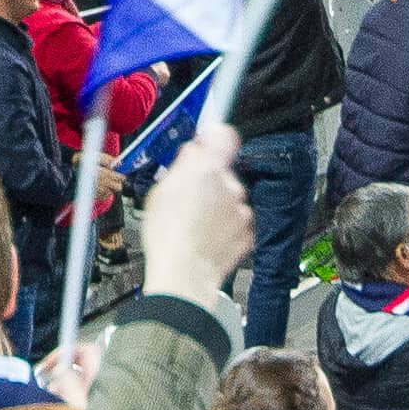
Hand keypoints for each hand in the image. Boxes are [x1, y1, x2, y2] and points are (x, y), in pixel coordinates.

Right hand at [133, 113, 252, 309]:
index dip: (215, 134)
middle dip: (208, 181)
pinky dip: (224, 226)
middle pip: (223, 172)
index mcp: (208, 170)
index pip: (225, 135)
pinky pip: (235, 221)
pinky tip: (204, 236)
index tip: (208, 139)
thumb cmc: (168, 237)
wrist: (184, 275)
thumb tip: (194, 151)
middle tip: (186, 198)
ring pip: (229, 199)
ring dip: (216, 206)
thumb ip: (183, 164)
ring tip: (193, 223)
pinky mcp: (247, 233)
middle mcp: (231, 186)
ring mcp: (241, 211)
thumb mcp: (161, 191)